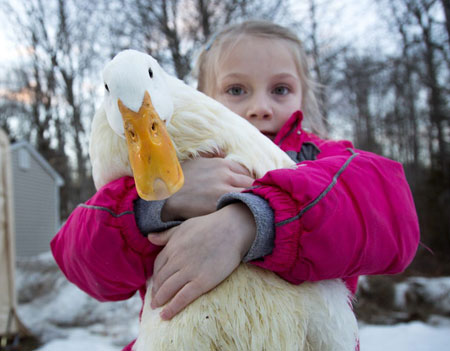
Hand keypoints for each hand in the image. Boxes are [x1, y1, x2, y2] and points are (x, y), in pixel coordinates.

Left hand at [148, 202, 255, 319]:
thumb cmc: (210, 225)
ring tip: (157, 308)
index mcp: (173, 246)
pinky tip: (166, 315)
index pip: (158, 265)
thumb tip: (149, 237)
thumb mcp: (184, 226)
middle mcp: (177, 259)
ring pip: (168, 289)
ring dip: (160, 300)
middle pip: (161, 279)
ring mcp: (189, 271)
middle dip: (156, 291)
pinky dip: (172, 308)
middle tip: (155, 300)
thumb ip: (167, 235)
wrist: (232, 229)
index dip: (155, 276)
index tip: (156, 284)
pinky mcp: (202, 281)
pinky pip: (183, 297)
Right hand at [161, 157, 253, 220]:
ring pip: (250, 194)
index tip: (251, 191)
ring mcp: (224, 188)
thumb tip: (222, 152)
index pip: (247, 172)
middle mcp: (226, 173)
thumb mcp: (197, 162)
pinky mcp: (221, 203)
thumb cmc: (181, 182)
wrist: (165, 198)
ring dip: (253, 200)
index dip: (250, 182)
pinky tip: (245, 214)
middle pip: (251, 183)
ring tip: (253, 210)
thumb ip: (212, 158)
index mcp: (222, 164)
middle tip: (256, 202)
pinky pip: (242, 204)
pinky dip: (246, 208)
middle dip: (254, 192)